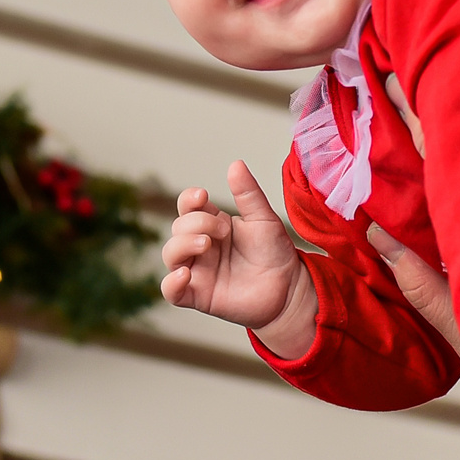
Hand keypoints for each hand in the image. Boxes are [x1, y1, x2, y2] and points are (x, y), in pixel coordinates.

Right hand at [160, 160, 316, 355]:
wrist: (289, 288)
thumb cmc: (275, 253)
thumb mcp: (264, 219)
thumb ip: (249, 194)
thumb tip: (235, 164)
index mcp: (212, 224)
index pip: (187, 207)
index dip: (189, 199)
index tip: (201, 196)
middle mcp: (200, 246)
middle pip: (178, 227)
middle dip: (196, 224)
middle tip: (224, 231)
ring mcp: (198, 271)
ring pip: (170, 254)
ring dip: (182, 245)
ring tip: (206, 244)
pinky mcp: (198, 296)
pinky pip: (171, 291)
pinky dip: (171, 283)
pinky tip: (185, 275)